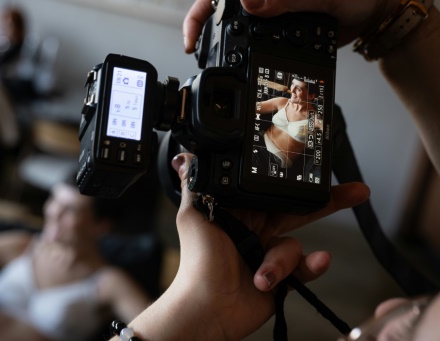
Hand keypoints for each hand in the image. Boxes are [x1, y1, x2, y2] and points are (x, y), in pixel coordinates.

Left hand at [166, 153, 368, 339]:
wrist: (207, 307)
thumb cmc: (198, 262)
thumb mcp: (193, 216)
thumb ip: (195, 186)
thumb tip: (184, 158)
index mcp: (242, 212)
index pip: (274, 190)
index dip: (295, 179)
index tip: (314, 165)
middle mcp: (259, 229)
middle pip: (300, 210)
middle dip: (328, 201)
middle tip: (356, 191)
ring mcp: (272, 254)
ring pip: (295, 245)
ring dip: (280, 261)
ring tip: (259, 275)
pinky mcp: (283, 278)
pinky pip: (306, 269)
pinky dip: (311, 268)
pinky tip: (316, 264)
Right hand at [183, 0, 399, 52]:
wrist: (371, 15)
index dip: (199, 14)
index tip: (191, 39)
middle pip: (221, 13)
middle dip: (206, 34)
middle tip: (200, 55)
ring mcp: (268, 13)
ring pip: (235, 32)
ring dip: (227, 49)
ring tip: (222, 65)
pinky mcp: (277, 32)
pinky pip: (254, 45)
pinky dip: (248, 56)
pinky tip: (250, 64)